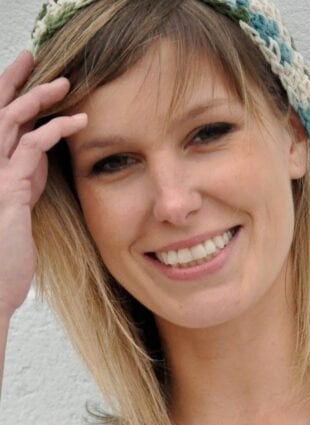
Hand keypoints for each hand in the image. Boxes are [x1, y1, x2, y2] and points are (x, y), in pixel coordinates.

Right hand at [0, 51, 86, 317]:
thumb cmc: (8, 256)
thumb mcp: (17, 210)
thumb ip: (23, 181)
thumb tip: (38, 162)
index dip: (8, 95)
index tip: (27, 74)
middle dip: (14, 80)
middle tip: (35, 58)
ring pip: (11, 119)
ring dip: (39, 97)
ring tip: (65, 82)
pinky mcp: (8, 188)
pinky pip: (31, 146)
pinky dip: (55, 129)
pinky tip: (77, 122)